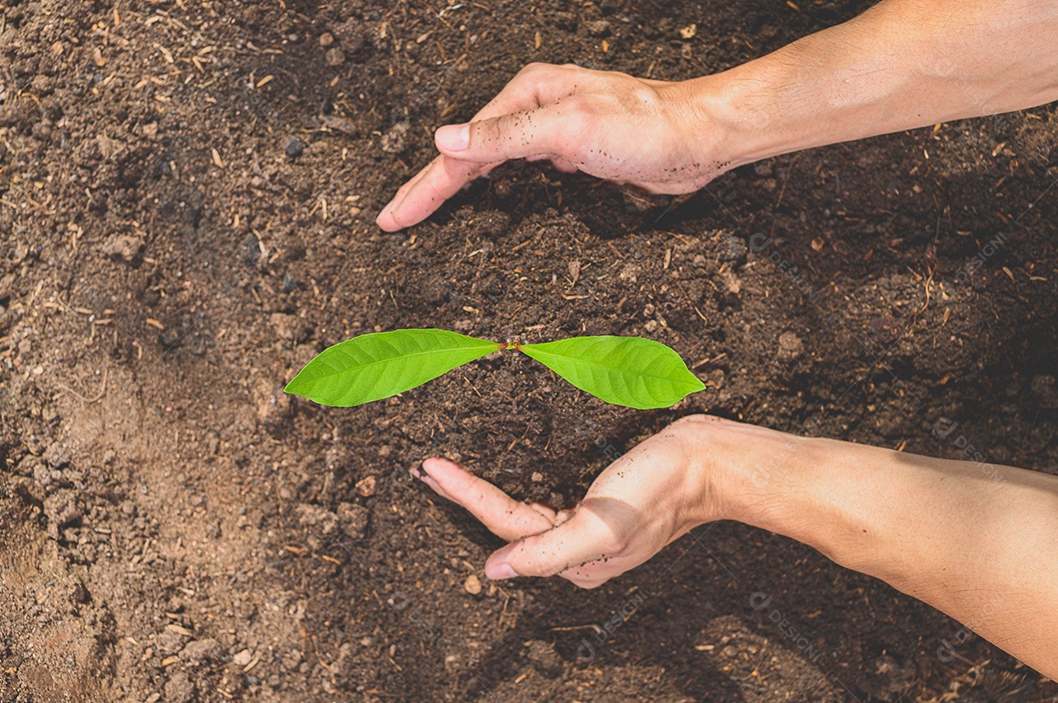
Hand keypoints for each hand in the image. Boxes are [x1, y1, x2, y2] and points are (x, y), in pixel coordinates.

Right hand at [377, 63, 729, 232]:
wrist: (701, 137)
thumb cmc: (647, 127)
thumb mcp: (569, 128)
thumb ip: (505, 138)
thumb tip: (447, 141)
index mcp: (526, 94)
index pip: (461, 149)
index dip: (424, 186)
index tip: (392, 216)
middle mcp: (535, 107)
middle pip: (468, 155)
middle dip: (430, 187)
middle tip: (395, 217)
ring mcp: (553, 129)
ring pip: (490, 161)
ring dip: (458, 184)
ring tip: (426, 204)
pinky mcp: (573, 150)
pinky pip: (518, 168)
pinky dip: (494, 183)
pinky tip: (488, 190)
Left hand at [412, 416, 734, 587]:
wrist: (704, 462)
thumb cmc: (660, 492)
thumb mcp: (600, 527)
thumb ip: (545, 552)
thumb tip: (492, 572)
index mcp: (575, 562)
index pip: (505, 528)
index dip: (465, 496)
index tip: (432, 469)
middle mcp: (574, 550)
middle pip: (505, 522)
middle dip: (462, 496)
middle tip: (425, 471)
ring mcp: (584, 528)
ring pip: (519, 513)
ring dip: (480, 494)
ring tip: (445, 475)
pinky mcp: (593, 506)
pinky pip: (539, 505)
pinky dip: (510, 493)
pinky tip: (494, 487)